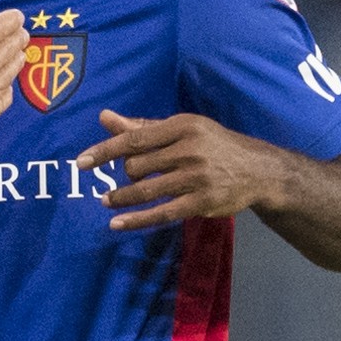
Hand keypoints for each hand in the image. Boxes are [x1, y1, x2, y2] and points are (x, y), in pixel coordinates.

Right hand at [0, 0, 27, 145]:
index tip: (15, 17)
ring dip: (17, 58)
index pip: (5, 24)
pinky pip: (7, 96)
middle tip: (18, 33)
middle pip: (15, 45)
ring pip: (15, 69)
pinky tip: (3, 86)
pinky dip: (8, 87)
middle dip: (19, 36)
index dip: (13, 18)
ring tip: (16, 54)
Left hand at [75, 110, 280, 230]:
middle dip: (125, 174)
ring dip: (121, 197)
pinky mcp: (202, 202)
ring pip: (146, 190)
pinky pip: (161, 213)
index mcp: (182, 126)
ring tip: (105, 201)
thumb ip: (141, 126)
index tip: (81, 162)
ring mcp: (197, 177)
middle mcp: (189, 149)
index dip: (105, 151)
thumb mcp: (181, 128)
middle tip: (127, 178)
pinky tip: (117, 223)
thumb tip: (104, 117)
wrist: (259, 170)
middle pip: (137, 165)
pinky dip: (136, 220)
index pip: (134, 139)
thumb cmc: (212, 145)